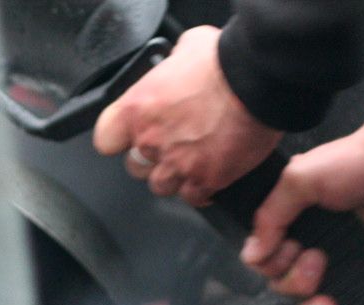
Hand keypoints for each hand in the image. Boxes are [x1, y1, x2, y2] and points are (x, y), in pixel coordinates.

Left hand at [93, 26, 281, 205]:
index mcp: (138, 109)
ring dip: (174, 176)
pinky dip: (201, 189)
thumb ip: (170, 66)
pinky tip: (211, 174)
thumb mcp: (185, 48)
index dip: (118, 140)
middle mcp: (152, 141)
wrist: (258, 82)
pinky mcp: (205, 180)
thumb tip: (175, 65)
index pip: (106, 140)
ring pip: (161, 186)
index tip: (127, 137)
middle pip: (135, 167)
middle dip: (150, 159)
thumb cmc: (223, 62)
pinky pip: (193, 197)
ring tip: (192, 159)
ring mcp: (177, 164)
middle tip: (172, 144)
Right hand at [243, 92, 363, 304]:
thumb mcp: (300, 179)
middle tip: (316, 257)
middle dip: (293, 282)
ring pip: (309, 300)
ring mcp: (338, 259)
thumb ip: (270, 216)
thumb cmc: (354, 161)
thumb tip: (252, 256)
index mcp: (291, 221)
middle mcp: (311, 242)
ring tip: (328, 296)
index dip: (272, 264)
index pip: (265, 259)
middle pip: (283, 284)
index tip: (290, 248)